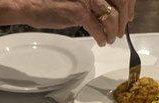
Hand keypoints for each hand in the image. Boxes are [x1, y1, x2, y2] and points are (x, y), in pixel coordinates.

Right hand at [0, 0, 136, 45]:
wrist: (31, 4)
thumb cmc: (50, 2)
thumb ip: (91, 4)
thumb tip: (106, 12)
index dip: (126, 8)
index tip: (127, 18)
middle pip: (118, 5)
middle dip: (121, 22)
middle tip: (119, 33)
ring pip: (110, 18)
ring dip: (112, 31)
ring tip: (110, 39)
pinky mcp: (79, 12)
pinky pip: (97, 28)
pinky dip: (101, 37)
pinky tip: (101, 42)